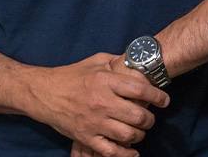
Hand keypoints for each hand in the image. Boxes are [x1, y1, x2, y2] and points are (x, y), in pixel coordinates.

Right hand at [28, 52, 168, 156]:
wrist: (43, 92)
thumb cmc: (71, 75)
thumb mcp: (95, 61)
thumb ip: (116, 61)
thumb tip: (136, 61)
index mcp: (105, 81)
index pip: (139, 89)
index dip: (157, 96)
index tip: (165, 100)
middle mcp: (101, 102)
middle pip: (137, 115)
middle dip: (150, 119)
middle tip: (151, 117)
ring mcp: (93, 121)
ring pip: (127, 135)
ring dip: (140, 135)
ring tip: (140, 131)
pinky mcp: (85, 136)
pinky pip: (110, 151)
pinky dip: (125, 154)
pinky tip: (132, 152)